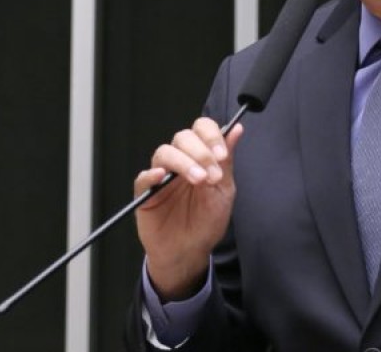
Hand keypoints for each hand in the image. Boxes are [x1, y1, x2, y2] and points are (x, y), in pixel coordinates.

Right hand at [134, 117, 243, 300]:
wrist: (190, 252)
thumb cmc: (206, 221)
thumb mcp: (224, 190)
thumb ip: (227, 160)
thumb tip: (237, 128)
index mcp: (200, 157)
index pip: (201, 129)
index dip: (211, 136)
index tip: (222, 155)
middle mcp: (180, 161)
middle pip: (183, 137)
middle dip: (201, 152)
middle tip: (213, 175)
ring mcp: (161, 175)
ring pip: (165, 152)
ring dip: (184, 162)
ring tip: (199, 180)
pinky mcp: (145, 193)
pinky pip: (143, 177)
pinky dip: (152, 173)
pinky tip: (163, 176)